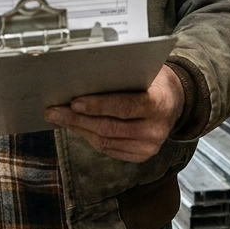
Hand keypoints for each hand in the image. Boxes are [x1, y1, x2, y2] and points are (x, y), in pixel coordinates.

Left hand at [44, 65, 184, 162]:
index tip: (73, 102)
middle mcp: (155, 129)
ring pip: (105, 141)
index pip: (124, 107)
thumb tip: (83, 78)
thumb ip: (122, 77)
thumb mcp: (145, 72)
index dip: (97, 106)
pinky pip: (108, 149)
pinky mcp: (141, 156)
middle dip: (77, 119)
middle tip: (54, 111)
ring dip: (79, 129)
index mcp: (159, 104)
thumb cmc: (155, 81)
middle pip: (109, 127)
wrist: (176, 101)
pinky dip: (89, 138)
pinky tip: (76, 127)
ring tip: (60, 118)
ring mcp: (149, 146)